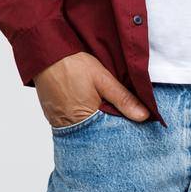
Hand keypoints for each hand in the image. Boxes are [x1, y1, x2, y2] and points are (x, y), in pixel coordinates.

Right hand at [34, 51, 149, 126]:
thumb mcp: (103, 79)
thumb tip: (144, 116)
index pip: (108, 135)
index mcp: (84, 120)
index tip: (133, 126)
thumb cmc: (73, 66)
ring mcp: (59, 124)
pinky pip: (72, 125)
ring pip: (84, 130)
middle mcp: (69, 127)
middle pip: (95, 135)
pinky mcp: (53, 118)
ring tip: (104, 112)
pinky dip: (82, 120)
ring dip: (95, 124)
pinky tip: (90, 109)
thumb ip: (123, 99)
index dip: (120, 130)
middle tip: (120, 119)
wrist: (45, 56)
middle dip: (108, 129)